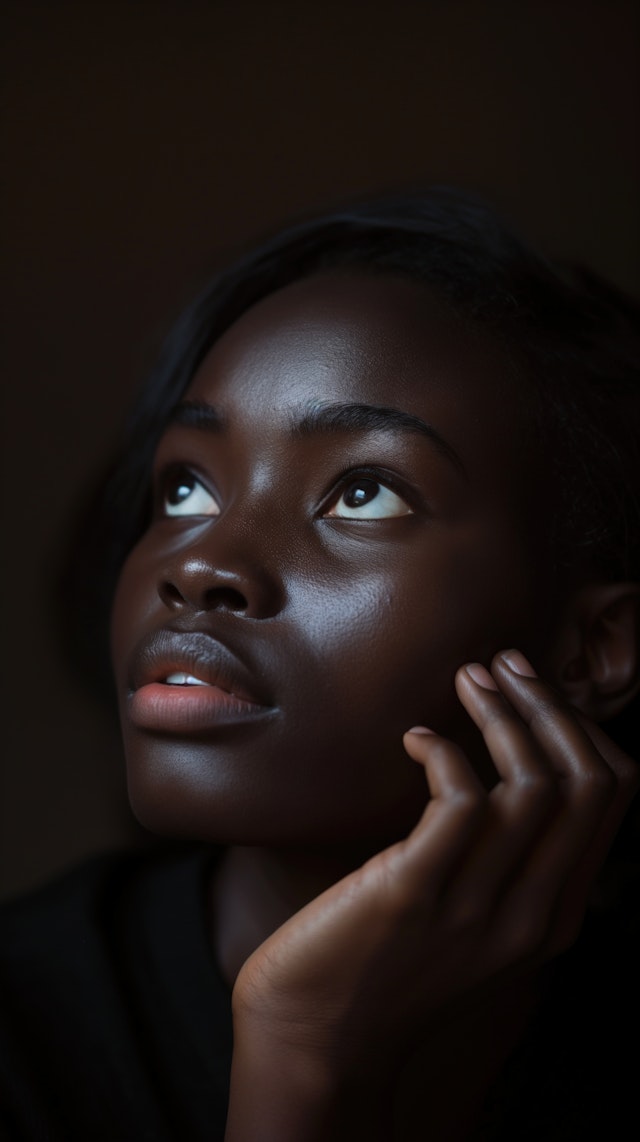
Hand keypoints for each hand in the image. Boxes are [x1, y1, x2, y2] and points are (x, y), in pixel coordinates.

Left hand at [226, 651, 637, 1137]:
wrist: (315, 1040)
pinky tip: (415, 739)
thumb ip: (506, 857)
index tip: (537, 688)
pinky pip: (460, 798)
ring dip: (503, 713)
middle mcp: (532, 915)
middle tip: (503, 662)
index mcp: (555, 916)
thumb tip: (511, 760)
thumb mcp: (473, 916)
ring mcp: (478, 908)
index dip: (584, 725)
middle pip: (585, 781)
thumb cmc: (386, 962)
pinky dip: (444, 749)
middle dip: (550, 704)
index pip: (613, 796)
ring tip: (466, 680)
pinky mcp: (415, 894)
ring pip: (534, 782)